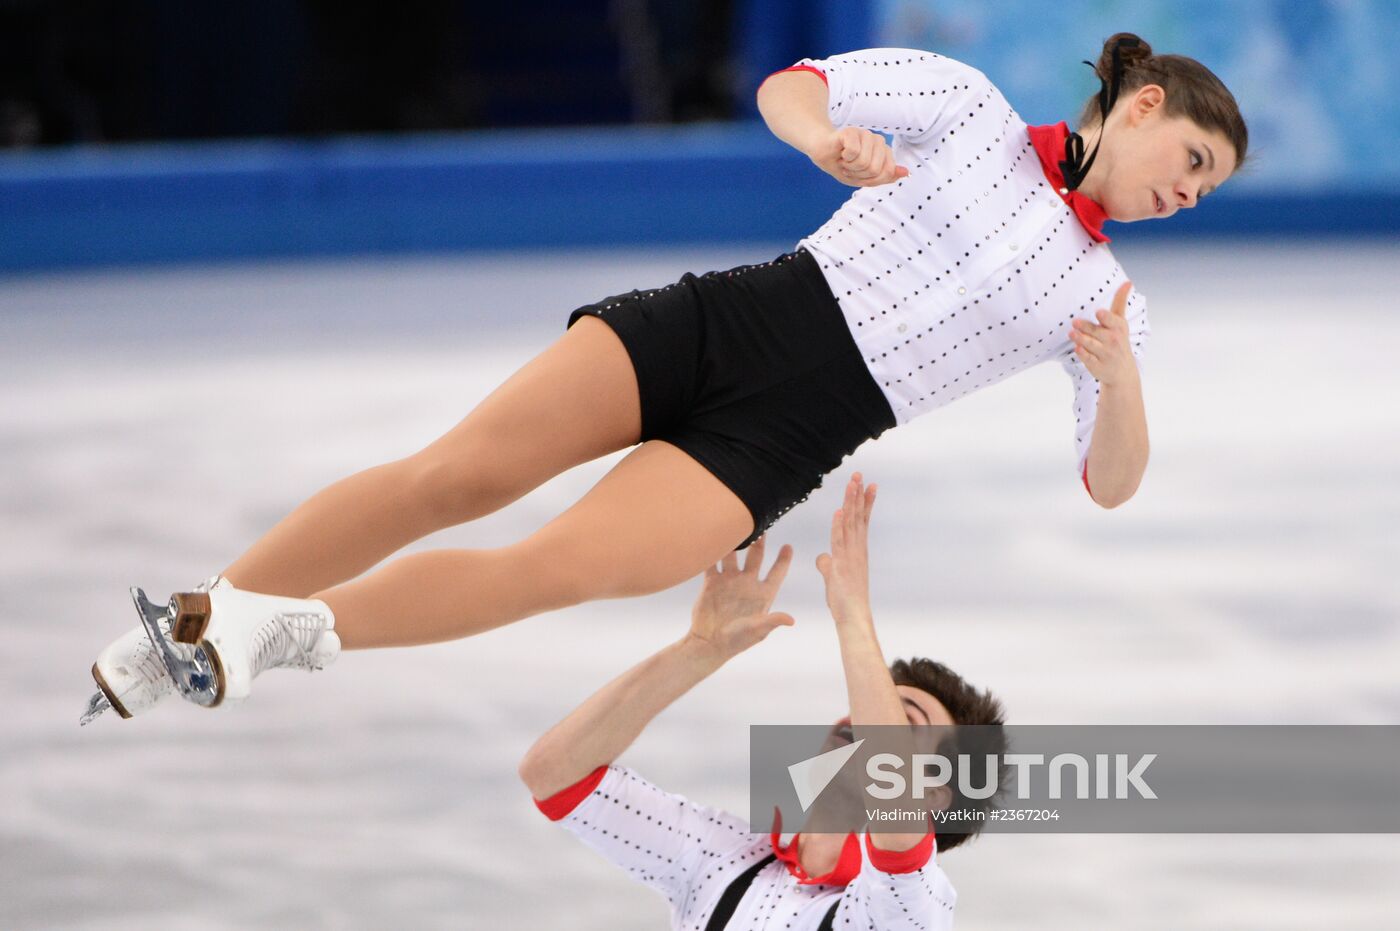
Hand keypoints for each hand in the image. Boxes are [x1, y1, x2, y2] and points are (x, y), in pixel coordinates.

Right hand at [686, 536, 794, 659]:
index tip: (788, 546)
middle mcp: (747, 584)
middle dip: (759, 540)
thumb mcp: (757, 630)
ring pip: (734, 554)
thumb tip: (791, 620)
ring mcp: (729, 581)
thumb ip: (772, 621)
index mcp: (762, 594)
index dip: (783, 559)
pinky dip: (712, 550)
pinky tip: (712, 537)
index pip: (777, 572)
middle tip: (762, 524)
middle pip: (756, 556)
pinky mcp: (711, 582)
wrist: (709, 643)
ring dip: (735, 541)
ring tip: (736, 523)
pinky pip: (712, 562)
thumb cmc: (737, 641)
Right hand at [809, 127, 909, 187]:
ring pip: (864, 162)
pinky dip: (844, 158)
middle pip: (875, 169)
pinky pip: (854, 152)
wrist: (821, 152)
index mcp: (883, 151)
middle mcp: (877, 140)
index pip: (887, 172)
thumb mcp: (864, 178)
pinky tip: (840, 153)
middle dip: (858, 174)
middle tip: (849, 167)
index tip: (859, 173)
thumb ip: (885, 176)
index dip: (870, 179)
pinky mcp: (851, 131)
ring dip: (850, 167)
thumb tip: (906, 172)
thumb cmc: (842, 164)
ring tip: (844, 160)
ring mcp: (865, 134)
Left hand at [816, 473, 876, 625]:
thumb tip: (821, 557)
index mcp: (856, 551)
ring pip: (850, 524)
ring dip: (850, 503)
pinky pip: (839, 541)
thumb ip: (828, 564)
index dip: (864, 502)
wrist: (853, 617)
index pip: (861, 521)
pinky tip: (839, 511)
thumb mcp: (833, 578)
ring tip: (853, 483)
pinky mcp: (842, 564)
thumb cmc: (844, 600)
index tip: (868, 484)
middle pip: (857, 517)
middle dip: (858, 494)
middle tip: (860, 474)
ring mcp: (850, 556)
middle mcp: (856, 550)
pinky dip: (839, 526)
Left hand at [1069, 281, 1138, 387]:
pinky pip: (1087, 358)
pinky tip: (1077, 348)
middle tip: (1075, 322)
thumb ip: (1120, 302)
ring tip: (1072, 333)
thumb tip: (1128, 281)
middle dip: (1085, 327)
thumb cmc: (1118, 339)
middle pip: (1096, 331)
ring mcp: (1105, 354)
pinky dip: (1082, 353)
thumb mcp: (1121, 321)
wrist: (1122, 371)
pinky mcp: (1097, 365)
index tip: (1099, 313)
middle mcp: (1113, 341)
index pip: (1112, 321)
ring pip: (1089, 344)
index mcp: (1118, 327)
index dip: (1105, 317)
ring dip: (1080, 339)